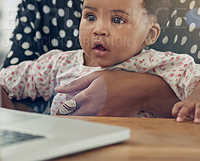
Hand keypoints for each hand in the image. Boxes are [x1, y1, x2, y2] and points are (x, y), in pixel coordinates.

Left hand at [55, 70, 174, 116]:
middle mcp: (93, 109)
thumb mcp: (96, 76)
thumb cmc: (119, 80)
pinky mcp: (109, 122)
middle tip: (68, 113)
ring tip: (82, 113)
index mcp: (88, 96)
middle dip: (68, 116)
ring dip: (79, 119)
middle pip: (73, 118)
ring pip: (83, 123)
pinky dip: (92, 120)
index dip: (61, 109)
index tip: (60, 110)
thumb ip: (76, 83)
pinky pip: (96, 124)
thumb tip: (59, 89)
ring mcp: (102, 117)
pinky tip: (95, 114)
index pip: (67, 107)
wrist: (139, 90)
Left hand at [172, 93, 199, 123]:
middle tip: (179, 120)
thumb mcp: (185, 107)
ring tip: (196, 122)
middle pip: (186, 106)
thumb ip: (181, 112)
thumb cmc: (192, 105)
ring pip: (199, 108)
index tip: (177, 120)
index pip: (178, 106)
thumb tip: (179, 119)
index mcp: (185, 103)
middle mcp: (192, 102)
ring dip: (197, 115)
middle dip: (182, 113)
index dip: (176, 112)